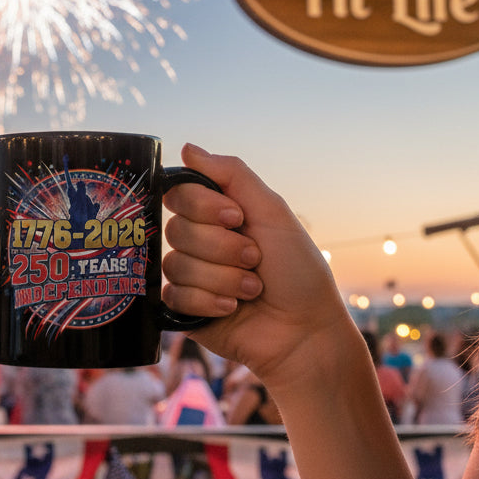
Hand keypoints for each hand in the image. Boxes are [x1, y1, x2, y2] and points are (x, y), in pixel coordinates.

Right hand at [162, 145, 355, 393]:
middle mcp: (199, 242)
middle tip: (254, 259)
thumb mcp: (272, 212)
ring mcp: (190, 276)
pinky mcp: (184, 309)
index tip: (237, 218)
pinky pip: (174, 296)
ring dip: (223, 278)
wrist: (305, 330)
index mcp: (216, 215)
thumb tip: (187, 148)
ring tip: (252, 290)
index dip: (204, 207)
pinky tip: (233, 309)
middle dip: (222, 248)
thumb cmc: (297, 270)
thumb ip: (232, 174)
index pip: (179, 194)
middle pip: (176, 229)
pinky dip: (209, 302)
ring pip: (177, 264)